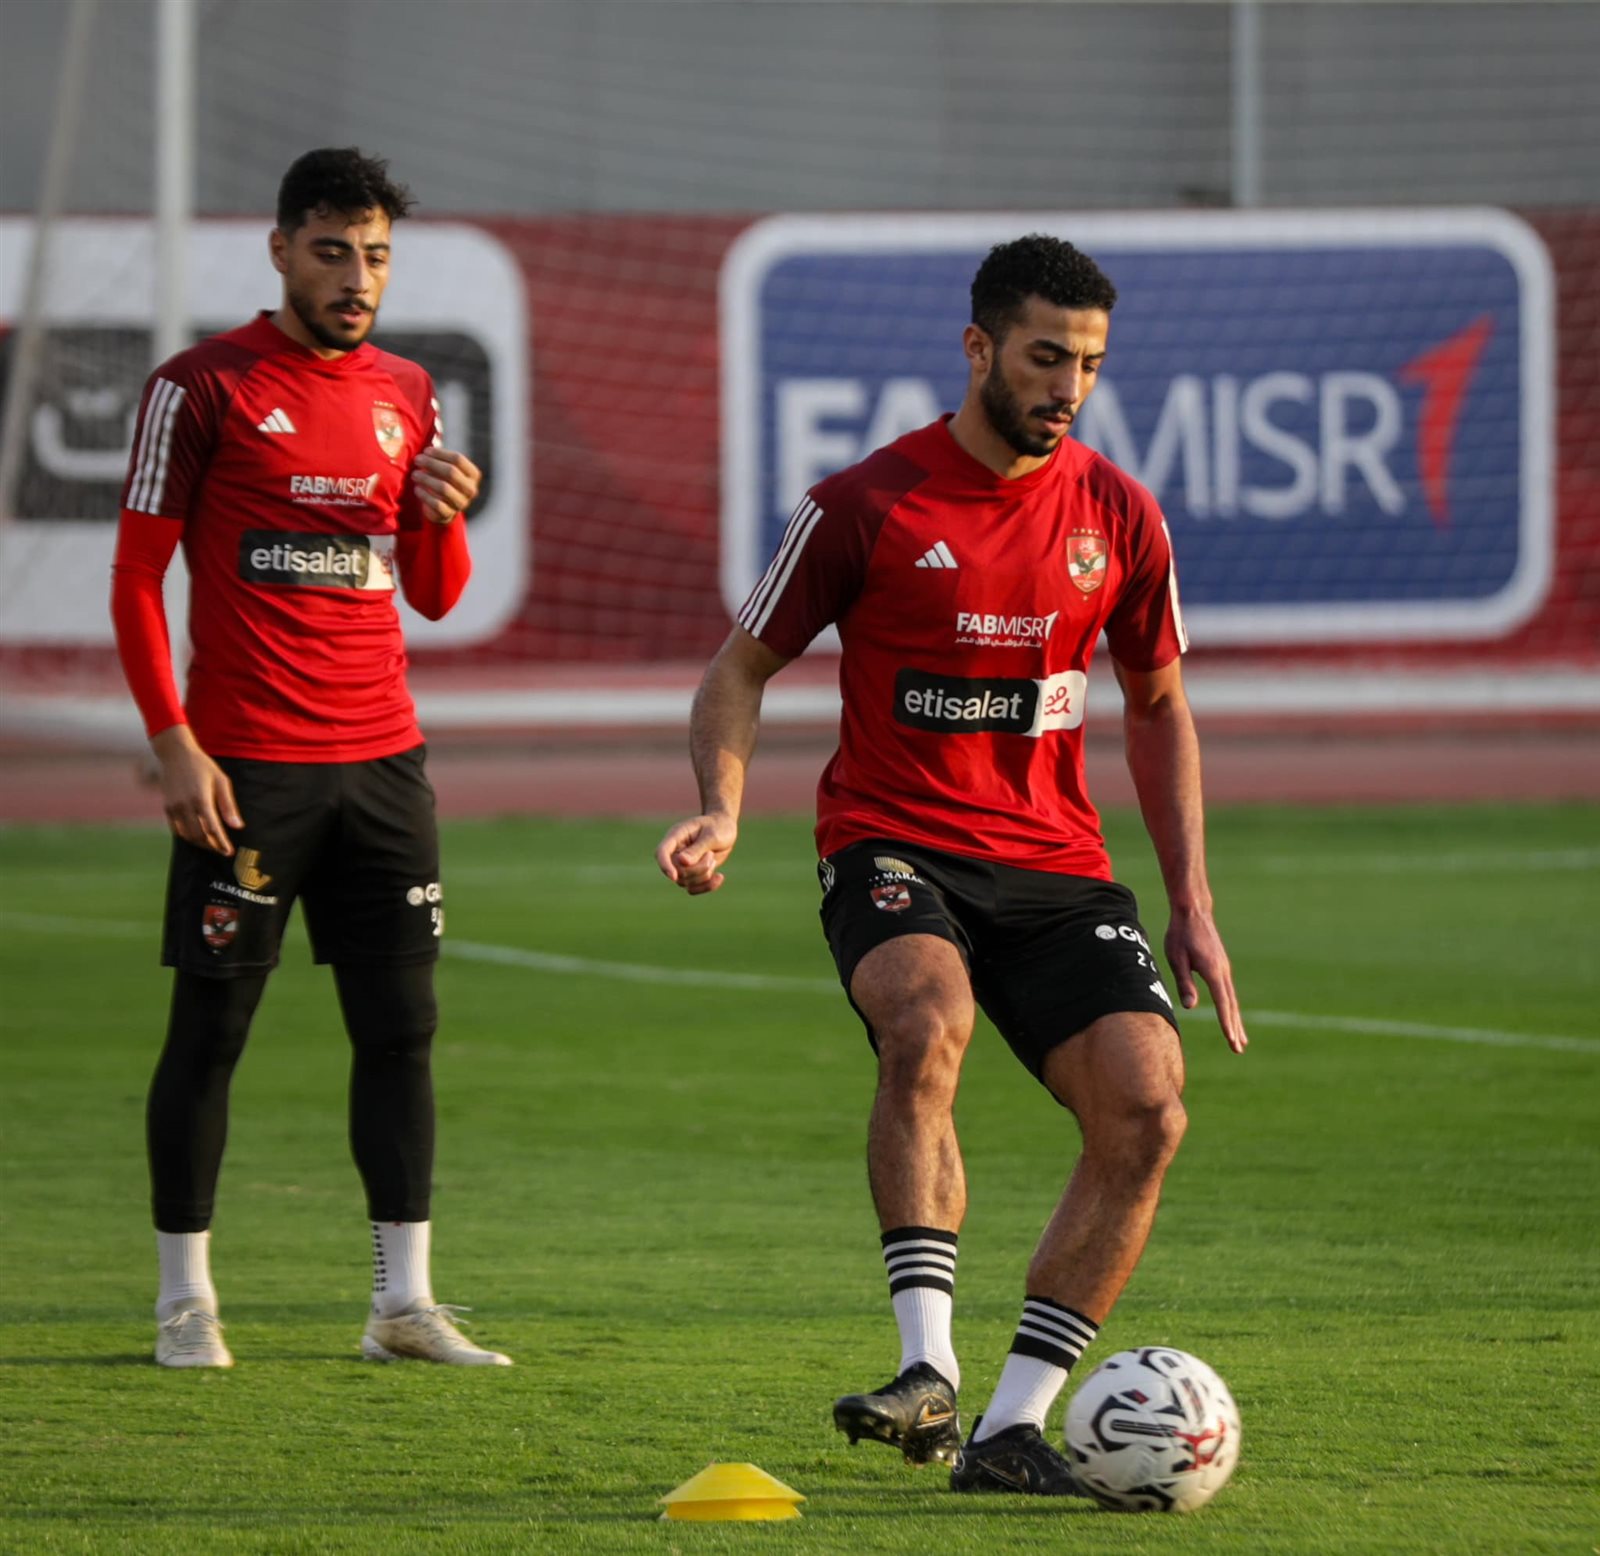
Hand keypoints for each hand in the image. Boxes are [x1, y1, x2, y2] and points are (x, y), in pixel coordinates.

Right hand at [150, 726, 241, 855]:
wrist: (176, 754)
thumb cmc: (203, 766)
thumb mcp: (221, 781)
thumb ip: (228, 805)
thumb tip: (238, 826)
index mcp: (201, 799)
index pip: (212, 828)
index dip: (221, 843)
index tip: (229, 852)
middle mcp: (185, 806)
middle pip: (199, 835)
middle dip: (212, 845)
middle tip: (222, 849)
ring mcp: (174, 808)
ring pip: (186, 835)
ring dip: (200, 843)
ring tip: (212, 844)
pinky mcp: (167, 808)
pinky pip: (176, 829)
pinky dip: (187, 836)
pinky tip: (197, 836)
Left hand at [411, 447, 480, 523]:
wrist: (444, 510)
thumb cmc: (444, 481)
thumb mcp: (446, 466)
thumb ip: (442, 451)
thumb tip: (436, 426)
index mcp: (473, 475)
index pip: (458, 459)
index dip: (440, 453)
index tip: (426, 451)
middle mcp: (470, 489)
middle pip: (451, 472)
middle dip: (431, 464)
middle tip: (417, 460)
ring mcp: (461, 503)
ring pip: (444, 488)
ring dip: (426, 479)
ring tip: (414, 474)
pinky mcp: (449, 514)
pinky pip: (436, 503)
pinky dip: (424, 495)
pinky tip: (417, 489)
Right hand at [655, 812, 737, 895]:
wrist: (725, 829)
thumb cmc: (717, 827)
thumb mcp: (711, 836)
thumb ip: (697, 849)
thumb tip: (682, 862)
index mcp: (676, 836)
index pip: (662, 852)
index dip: (665, 865)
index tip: (673, 876)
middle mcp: (675, 852)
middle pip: (677, 871)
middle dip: (697, 869)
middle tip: (710, 855)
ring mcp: (682, 865)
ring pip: (685, 882)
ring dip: (704, 875)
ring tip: (713, 858)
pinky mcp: (691, 875)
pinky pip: (693, 889)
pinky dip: (707, 886)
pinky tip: (719, 877)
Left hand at [1165, 906, 1247, 1053]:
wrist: (1193, 911)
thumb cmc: (1180, 934)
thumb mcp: (1177, 958)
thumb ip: (1184, 982)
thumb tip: (1191, 1007)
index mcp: (1213, 972)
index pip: (1222, 1003)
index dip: (1226, 1024)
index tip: (1232, 1041)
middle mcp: (1223, 972)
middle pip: (1231, 1005)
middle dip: (1235, 1028)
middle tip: (1239, 1049)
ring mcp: (1224, 969)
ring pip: (1232, 999)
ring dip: (1236, 1020)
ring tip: (1240, 1039)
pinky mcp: (1221, 966)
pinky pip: (1228, 991)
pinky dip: (1231, 1007)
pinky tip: (1230, 1014)